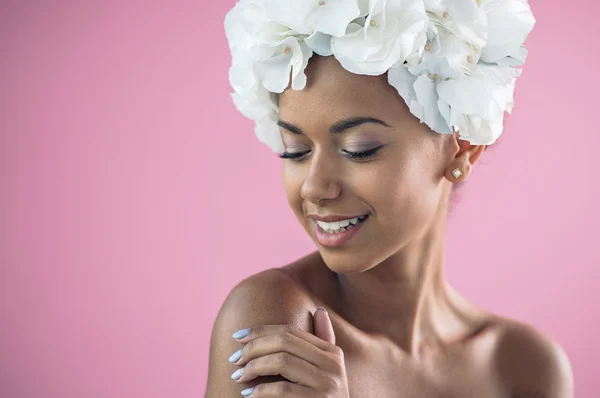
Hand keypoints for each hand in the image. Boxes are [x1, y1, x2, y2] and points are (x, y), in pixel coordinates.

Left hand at [227, 307, 349, 396]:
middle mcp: (333, 364)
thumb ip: (322, 344)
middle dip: (253, 348)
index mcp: (331, 352)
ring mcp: (328, 384)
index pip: (290, 331)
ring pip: (282, 362)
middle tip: (234, 359)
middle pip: (284, 342)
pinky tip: (248, 395)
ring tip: (238, 376)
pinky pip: (283, 389)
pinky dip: (261, 390)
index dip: (260, 331)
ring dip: (253, 367)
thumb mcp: (325, 372)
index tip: (236, 336)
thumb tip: (320, 311)